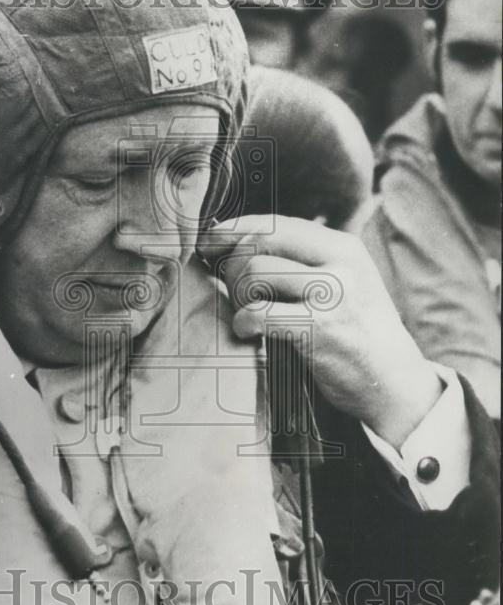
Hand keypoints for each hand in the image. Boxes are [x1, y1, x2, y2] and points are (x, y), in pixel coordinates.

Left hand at [199, 215, 442, 447]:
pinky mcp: (319, 330)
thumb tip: (236, 241)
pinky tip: (247, 331)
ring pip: (255, 274)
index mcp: (343, 247)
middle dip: (234, 265)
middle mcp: (340, 264)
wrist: (394, 380)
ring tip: (247, 314)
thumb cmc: (354, 331)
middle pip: (260, 243)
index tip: (210, 242)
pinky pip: (259, 314)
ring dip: (238, 296)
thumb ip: (302, 260)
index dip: (236, 229)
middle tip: (236, 291)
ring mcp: (332, 296)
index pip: (277, 223)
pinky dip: (243, 322)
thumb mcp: (343, 280)